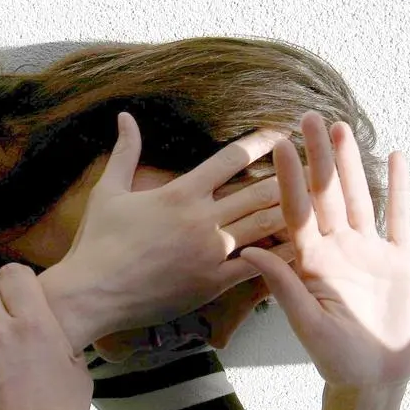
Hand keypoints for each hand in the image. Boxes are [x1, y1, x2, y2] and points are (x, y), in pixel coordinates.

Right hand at [44, 112, 292, 345]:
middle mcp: (201, 219)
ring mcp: (210, 252)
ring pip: (264, 226)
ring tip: (319, 201)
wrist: (91, 293)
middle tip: (315, 166)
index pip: (230, 158)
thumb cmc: (97, 243)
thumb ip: (125, 152)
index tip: (281, 134)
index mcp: (180, 192)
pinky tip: (306, 248)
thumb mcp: (108, 191)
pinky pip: (258, 266)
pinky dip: (283, 256)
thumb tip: (125, 116)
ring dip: (293, 212)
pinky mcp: (212, 283)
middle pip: (259, 191)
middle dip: (290, 177)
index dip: (260, 143)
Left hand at [241, 112, 409, 387]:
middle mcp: (337, 248)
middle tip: (310, 116)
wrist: (376, 378)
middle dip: (320, 156)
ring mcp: (369, 250)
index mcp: (311, 261)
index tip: (280, 144)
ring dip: (353, 163)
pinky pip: (400, 217)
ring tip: (343, 126)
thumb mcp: (308, 324)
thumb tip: (251, 250)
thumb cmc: (336, 358)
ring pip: (360, 197)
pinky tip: (397, 157)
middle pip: (327, 194)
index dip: (289, 178)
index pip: (297, 211)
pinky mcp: (400, 258)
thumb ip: (283, 286)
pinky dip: (400, 188)